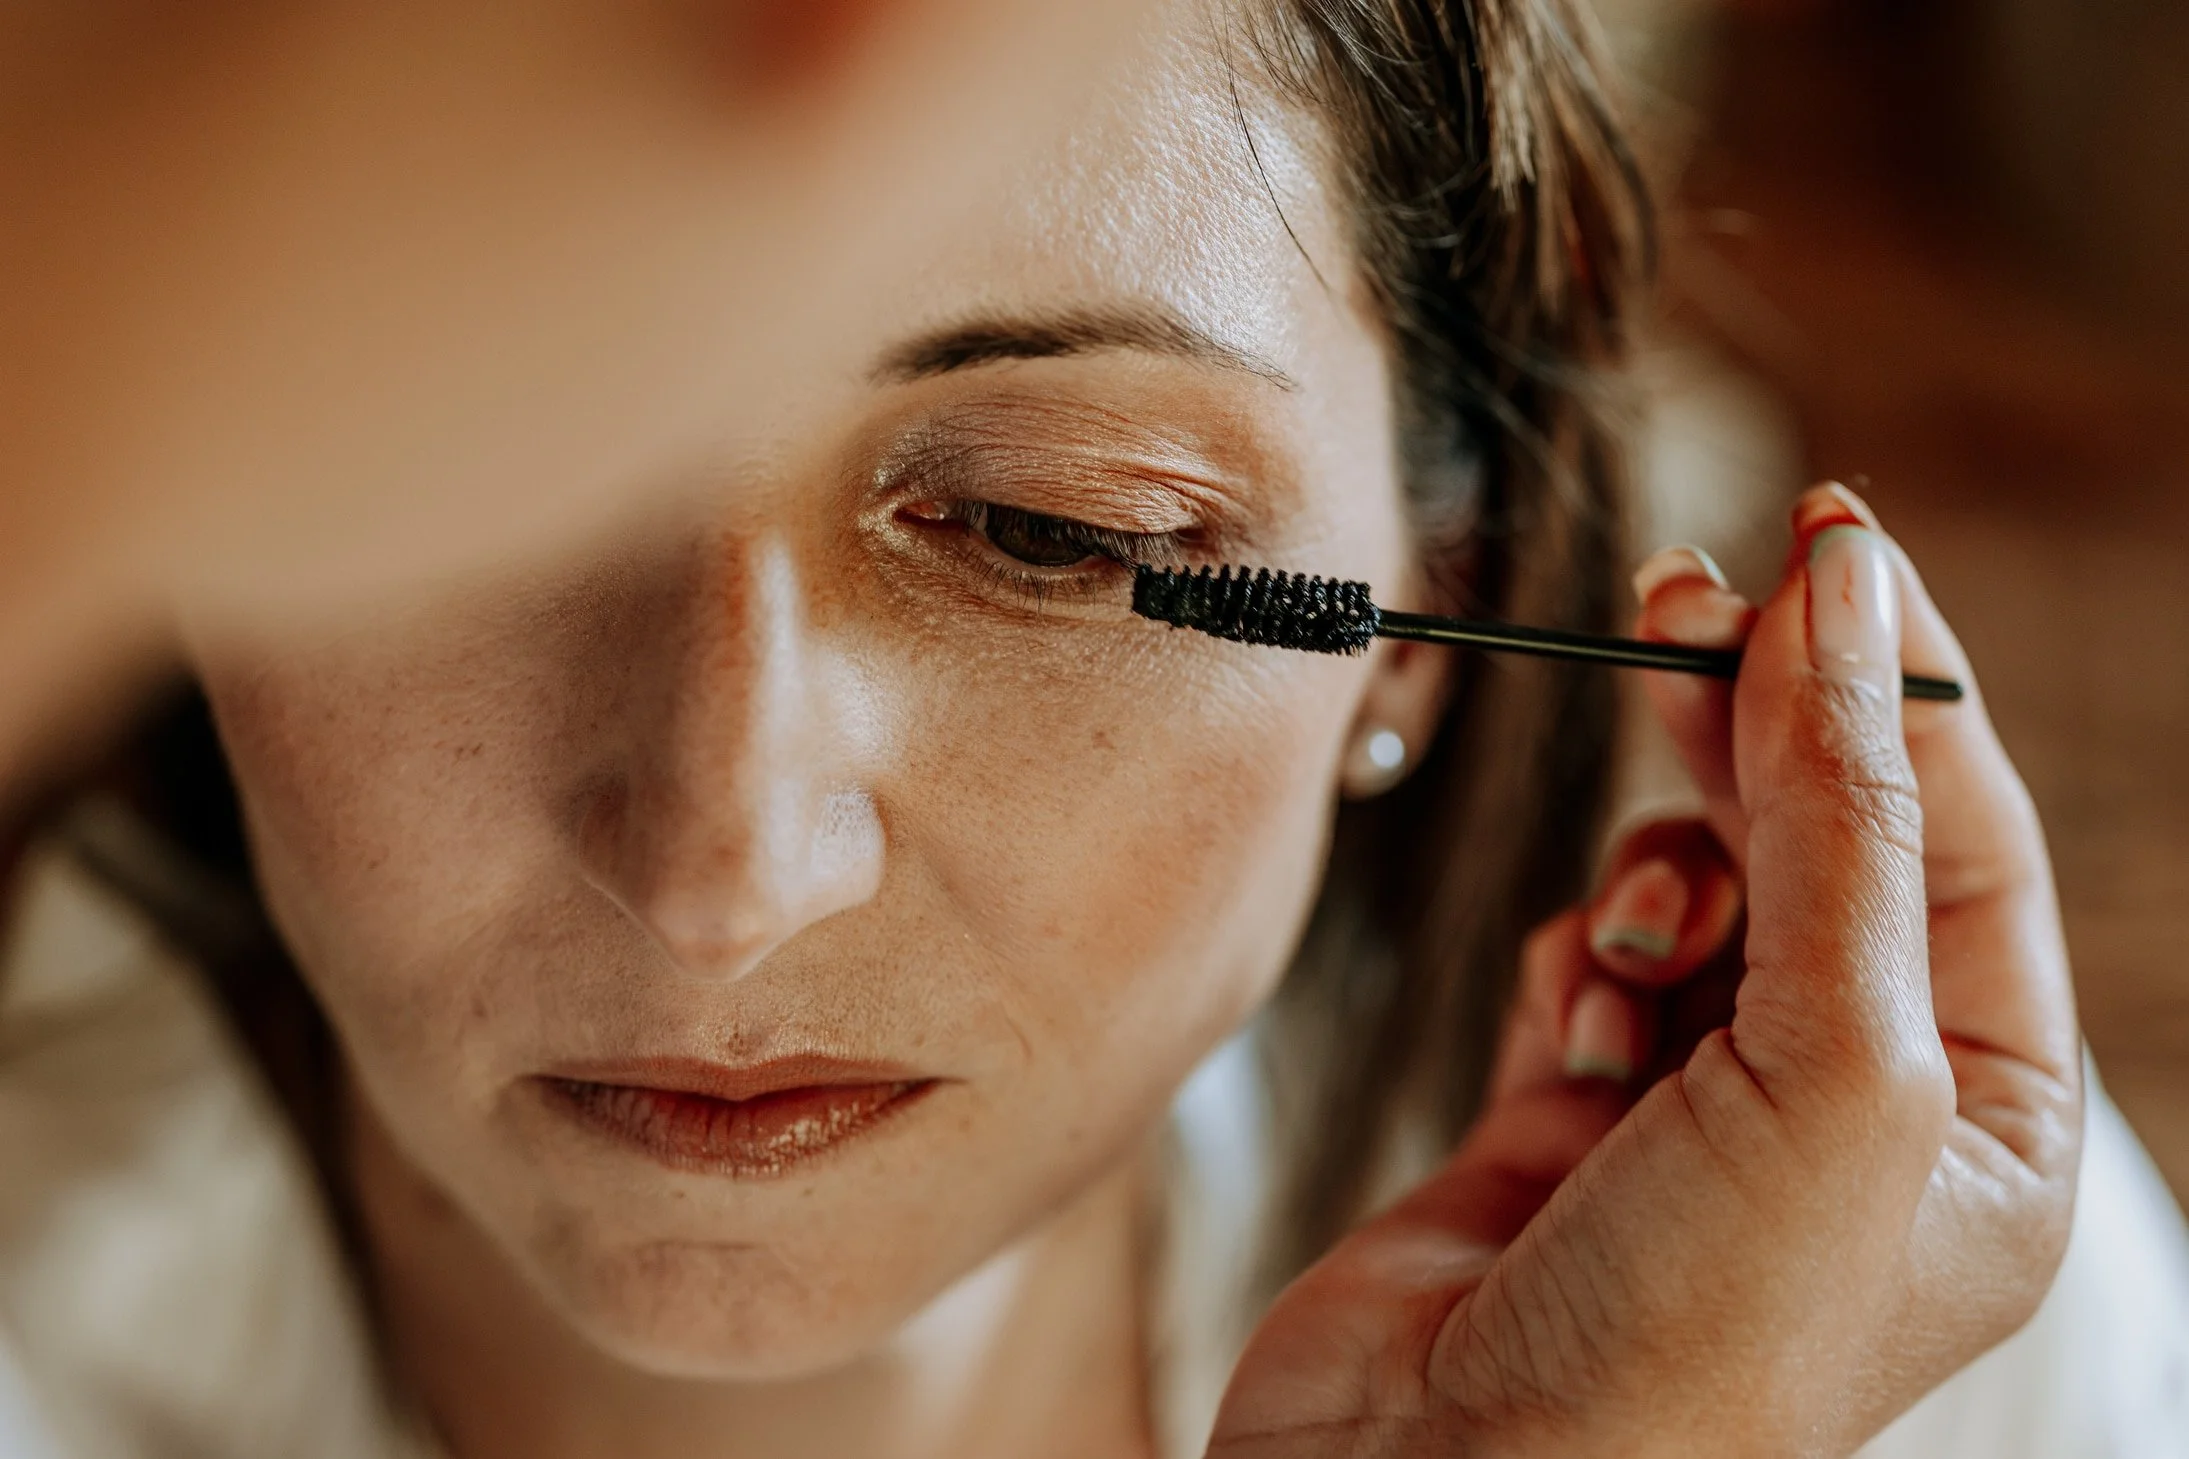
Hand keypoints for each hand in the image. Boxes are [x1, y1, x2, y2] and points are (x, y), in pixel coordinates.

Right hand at [1210, 484, 2081, 1457]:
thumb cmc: (1684, 1354)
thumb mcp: (1830, 1064)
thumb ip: (1837, 820)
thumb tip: (1841, 601)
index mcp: (1981, 1124)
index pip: (1961, 838)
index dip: (1894, 681)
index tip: (1826, 540)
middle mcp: (1850, 1114)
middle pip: (1821, 840)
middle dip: (1758, 723)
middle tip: (1680, 602)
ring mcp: (1696, 1115)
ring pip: (1692, 890)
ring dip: (1658, 871)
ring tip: (1634, 938)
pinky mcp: (1556, 1120)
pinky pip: (1583, 964)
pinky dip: (1573, 950)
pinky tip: (1573, 1005)